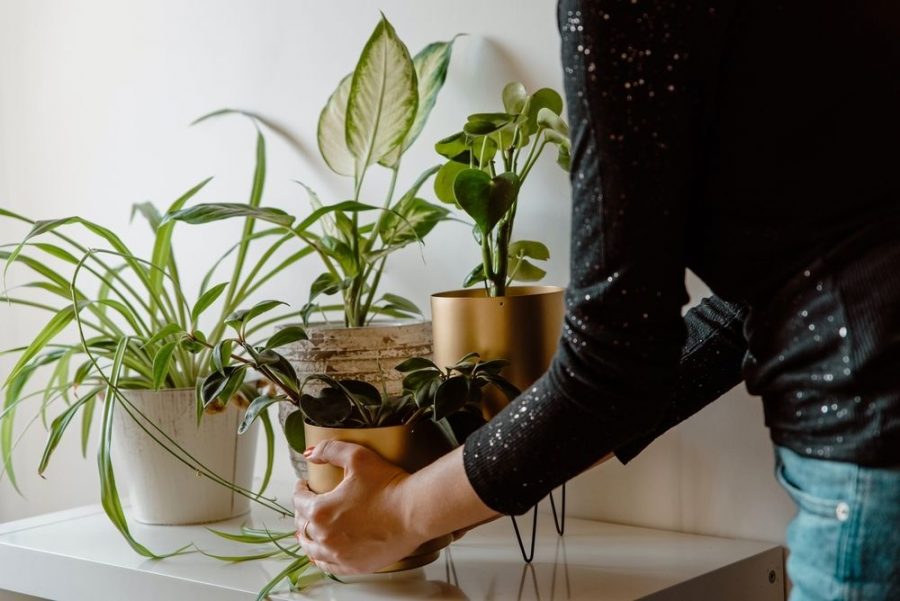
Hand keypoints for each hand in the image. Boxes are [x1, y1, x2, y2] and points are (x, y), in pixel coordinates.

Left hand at [292, 440, 426, 574]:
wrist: (415, 511)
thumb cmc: (389, 486)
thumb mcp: (357, 457)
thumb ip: (330, 450)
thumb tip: (310, 453)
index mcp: (321, 510)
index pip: (299, 500)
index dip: (299, 490)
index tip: (304, 485)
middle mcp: (325, 537)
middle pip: (302, 526)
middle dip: (301, 513)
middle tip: (306, 505)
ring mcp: (340, 555)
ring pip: (311, 550)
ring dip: (307, 538)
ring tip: (309, 532)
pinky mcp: (355, 566)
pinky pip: (329, 567)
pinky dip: (321, 558)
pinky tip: (322, 554)